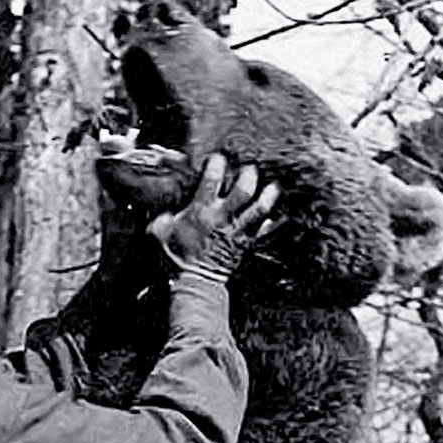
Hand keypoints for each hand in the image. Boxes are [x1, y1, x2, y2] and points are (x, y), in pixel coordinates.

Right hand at [149, 154, 279, 283]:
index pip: (213, 177)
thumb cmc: (175, 258)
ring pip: (261, 208)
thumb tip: (166, 204)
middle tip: (249, 168)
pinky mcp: (247, 243)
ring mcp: (238, 230)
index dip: (218, 162)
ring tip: (273, 185)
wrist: (194, 284)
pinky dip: (277, 222)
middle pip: (244, 188)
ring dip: (269, 195)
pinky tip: (284, 214)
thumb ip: (163, 214)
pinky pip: (267, 231)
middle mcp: (223, 217)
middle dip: (248, 174)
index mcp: (201, 209)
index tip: (219, 158)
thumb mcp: (158, 232)